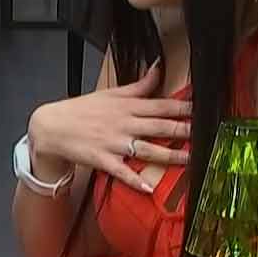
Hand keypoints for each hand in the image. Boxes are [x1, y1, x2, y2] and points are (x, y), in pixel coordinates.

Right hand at [27, 63, 191, 192]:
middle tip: (206, 133)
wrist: (51, 126)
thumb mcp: (110, 93)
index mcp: (126, 106)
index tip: (203, 109)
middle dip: (183, 130)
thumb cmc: (82, 109)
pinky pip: (122, 171)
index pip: (160, 105)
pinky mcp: (103, 160)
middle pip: (159, 126)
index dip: (183, 107)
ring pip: (147, 149)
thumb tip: (158, 67)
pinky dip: (135, 180)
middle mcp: (123, 124)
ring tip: (190, 159)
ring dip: (170, 155)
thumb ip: (138, 85)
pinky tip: (149, 188)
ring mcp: (113, 143)